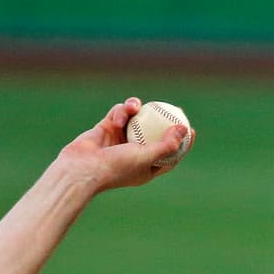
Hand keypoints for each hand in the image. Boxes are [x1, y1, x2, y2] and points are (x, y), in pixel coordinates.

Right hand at [57, 97, 193, 192]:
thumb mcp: (146, 157)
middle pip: (155, 134)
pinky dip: (120, 112)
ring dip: (138, 110)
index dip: (182, 143)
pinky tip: (119, 116)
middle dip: (165, 121)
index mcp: (147, 167)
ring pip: (136, 120)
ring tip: (138, 106)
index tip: (191, 130)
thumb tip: (185, 129)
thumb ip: (167, 145)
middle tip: (176, 109)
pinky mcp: (107, 128)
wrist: (82, 167)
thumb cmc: (116, 167)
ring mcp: (120, 140)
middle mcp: (134, 154)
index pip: (170, 155)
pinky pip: (119, 114)